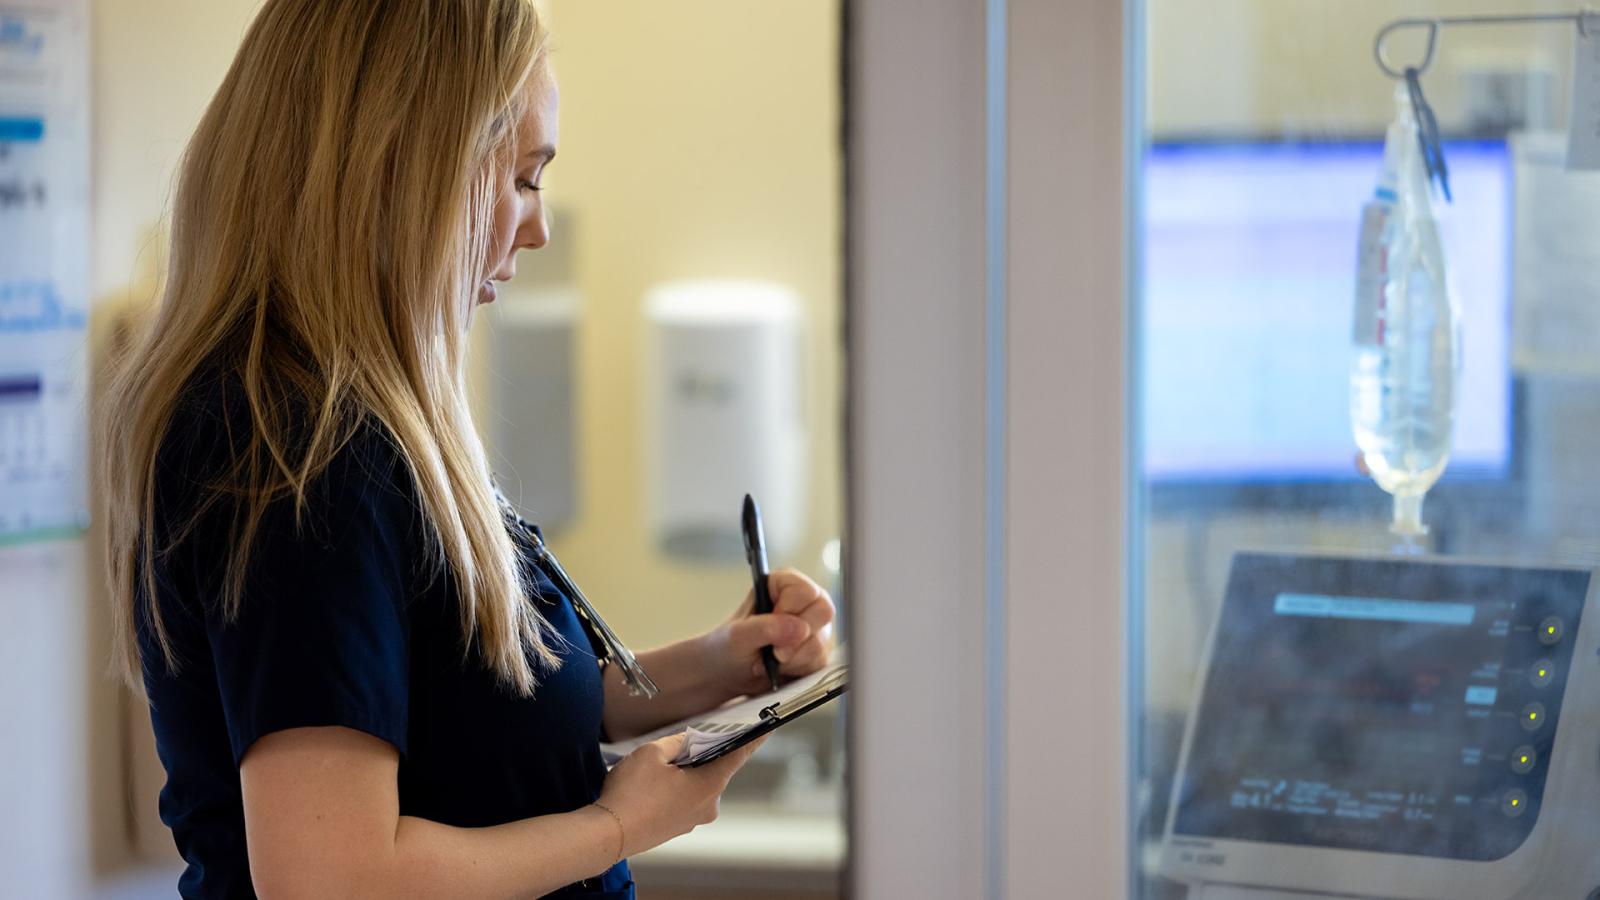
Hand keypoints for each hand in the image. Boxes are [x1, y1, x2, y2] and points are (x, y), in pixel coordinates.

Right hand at [595, 732, 765, 855]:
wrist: (608, 834)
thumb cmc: (632, 793)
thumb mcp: (653, 752)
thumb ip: (677, 741)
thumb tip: (689, 740)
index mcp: (710, 785)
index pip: (740, 754)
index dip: (754, 738)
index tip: (768, 728)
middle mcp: (708, 806)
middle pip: (714, 769)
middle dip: (701, 753)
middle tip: (684, 739)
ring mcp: (693, 820)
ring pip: (696, 785)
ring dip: (684, 771)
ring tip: (658, 763)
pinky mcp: (676, 827)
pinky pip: (683, 799)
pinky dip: (674, 787)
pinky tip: (652, 783)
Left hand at [702, 567, 835, 698]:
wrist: (729, 674)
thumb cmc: (728, 647)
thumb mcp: (737, 636)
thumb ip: (764, 628)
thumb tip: (798, 629)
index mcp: (781, 585)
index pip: (805, 590)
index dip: (790, 610)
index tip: (772, 625)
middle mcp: (802, 602)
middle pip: (823, 611)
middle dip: (796, 639)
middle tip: (774, 650)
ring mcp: (813, 626)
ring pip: (821, 641)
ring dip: (794, 658)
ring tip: (772, 659)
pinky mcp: (817, 650)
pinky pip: (820, 661)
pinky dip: (798, 669)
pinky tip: (781, 667)